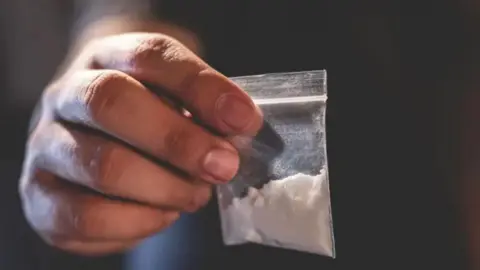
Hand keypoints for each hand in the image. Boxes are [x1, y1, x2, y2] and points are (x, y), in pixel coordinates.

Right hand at [19, 33, 262, 254]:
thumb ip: (204, 108)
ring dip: (165, 188)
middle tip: (222, 166)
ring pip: (103, 166)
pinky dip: (139, 222)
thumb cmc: (145, 117)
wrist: (91, 136)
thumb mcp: (175, 98)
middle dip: (179, 141)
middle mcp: (67, 95)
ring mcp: (47, 146)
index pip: (150, 57)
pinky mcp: (41, 196)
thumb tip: (239, 127)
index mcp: (107, 58)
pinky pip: (88, 216)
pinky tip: (162, 214)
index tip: (242, 119)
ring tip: (194, 194)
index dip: (201, 88)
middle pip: (112, 104)